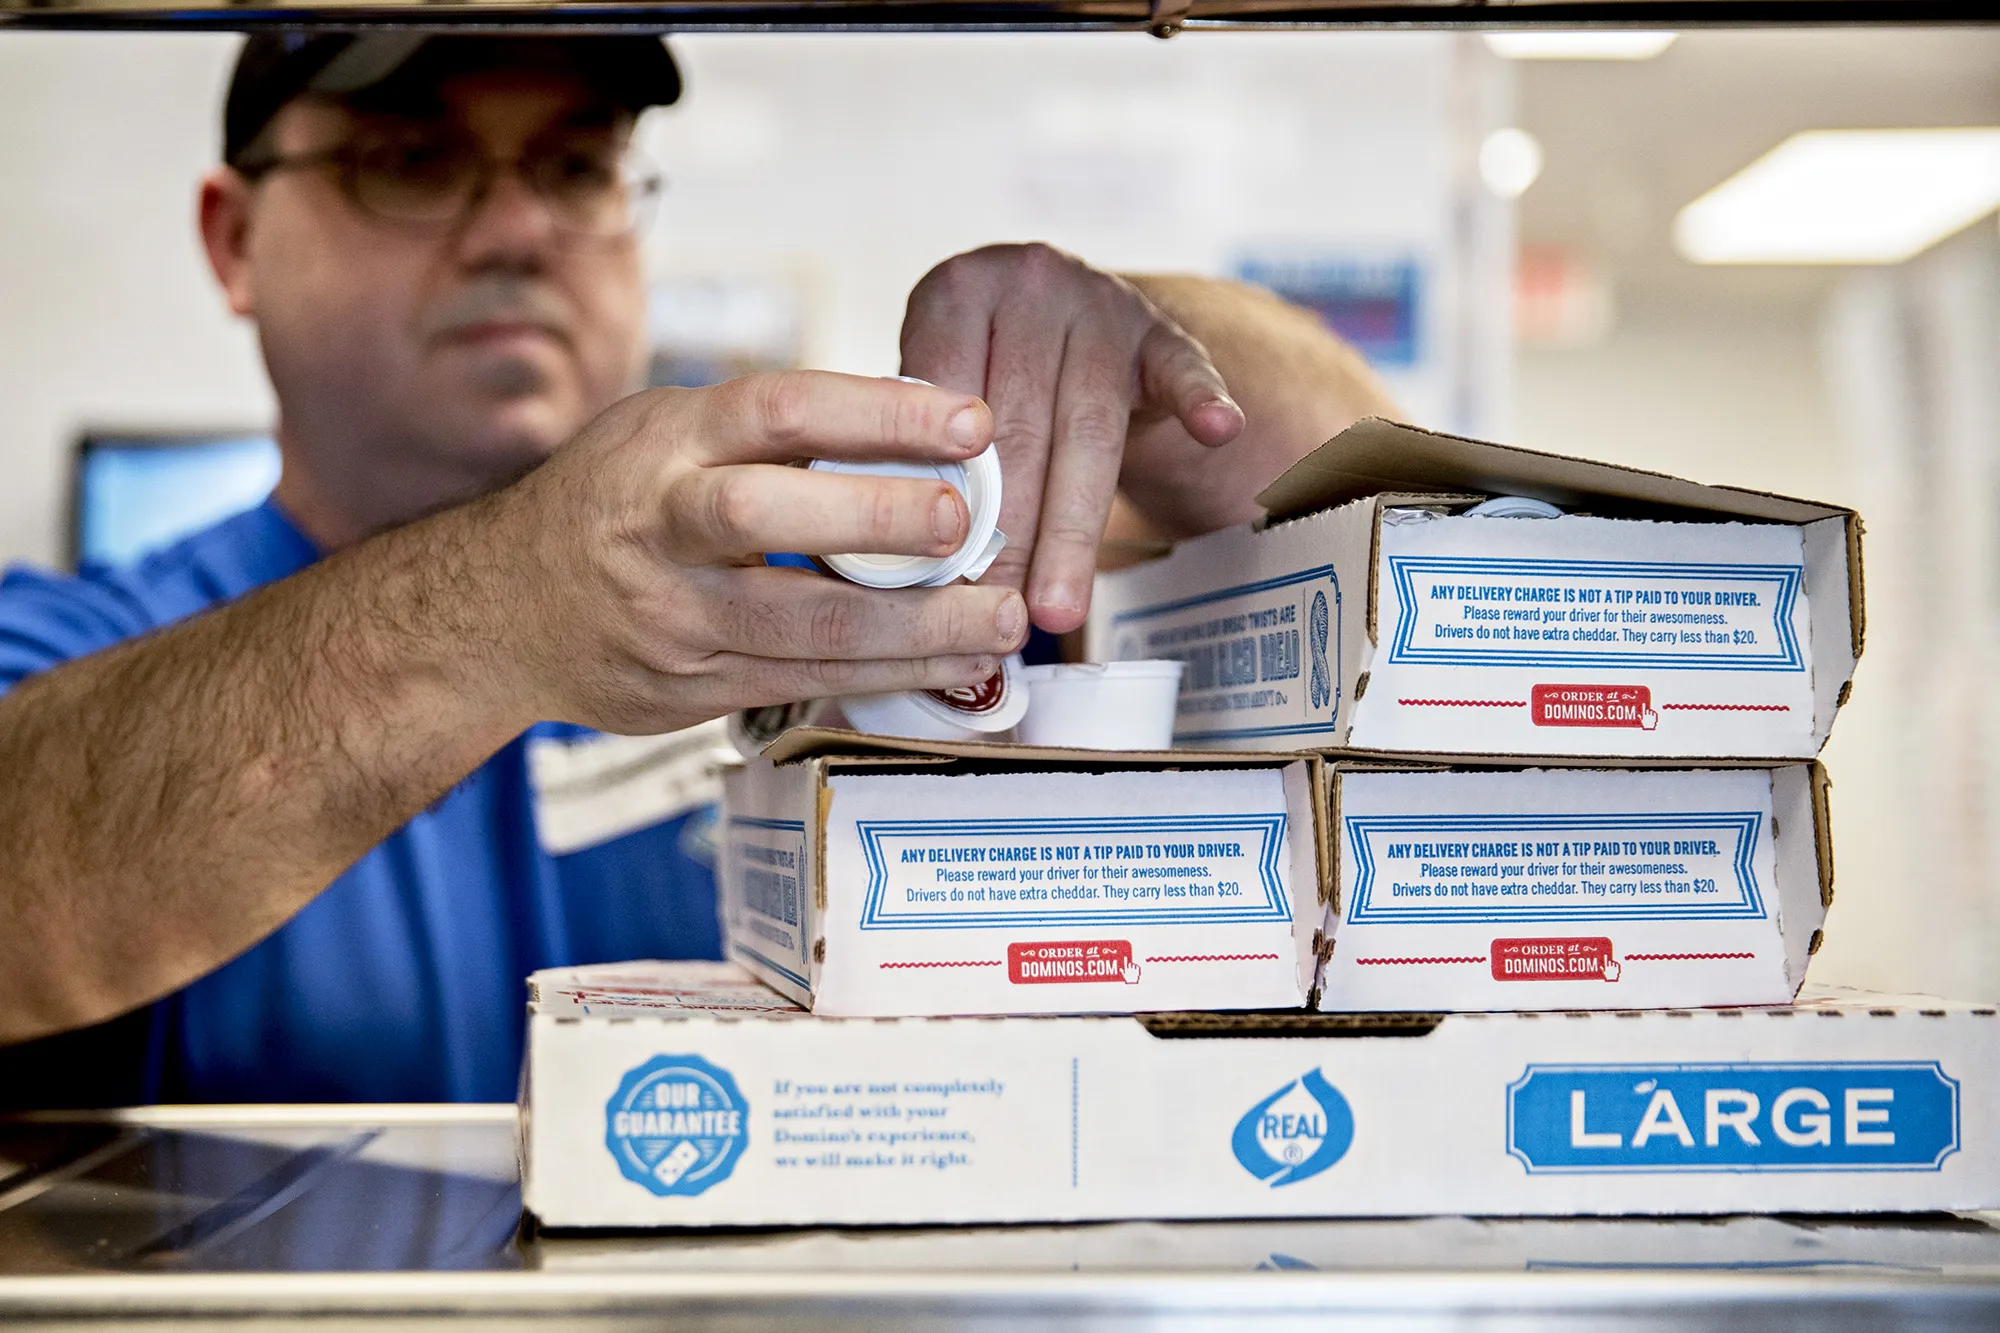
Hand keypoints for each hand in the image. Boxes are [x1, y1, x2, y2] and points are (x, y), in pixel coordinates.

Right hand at [488, 370, 1029, 734]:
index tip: (971, 420)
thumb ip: (769, 435)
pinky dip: (887, 675)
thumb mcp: (666, 434)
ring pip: (803, 626)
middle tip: (969, 525)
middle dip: (879, 521)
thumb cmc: (612, 503)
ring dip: (916, 629)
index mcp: (665, 442)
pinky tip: (951, 666)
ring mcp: (669, 616)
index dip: (880, 413)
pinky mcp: (687, 690)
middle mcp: (659, 525)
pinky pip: (803, 683)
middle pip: (768, 517)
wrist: (495, 612)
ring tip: (1000, 621)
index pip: (780, 410)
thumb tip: (920, 433)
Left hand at [900, 244, 1245, 632]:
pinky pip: (1183, 370)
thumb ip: (926, 451)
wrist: (1072, 320)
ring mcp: (1101, 303)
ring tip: (1060, 609)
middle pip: (1021, 431)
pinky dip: (1201, 399)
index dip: (950, 503)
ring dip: (1073, 531)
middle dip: (1011, 537)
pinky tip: (1218, 429)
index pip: (949, 411)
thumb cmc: (989, 376)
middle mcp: (1028, 282)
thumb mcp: (943, 391)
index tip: (947, 579)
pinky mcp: (1162, 331)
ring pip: (1089, 428)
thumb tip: (916, 568)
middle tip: (1001, 614)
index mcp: (955, 293)